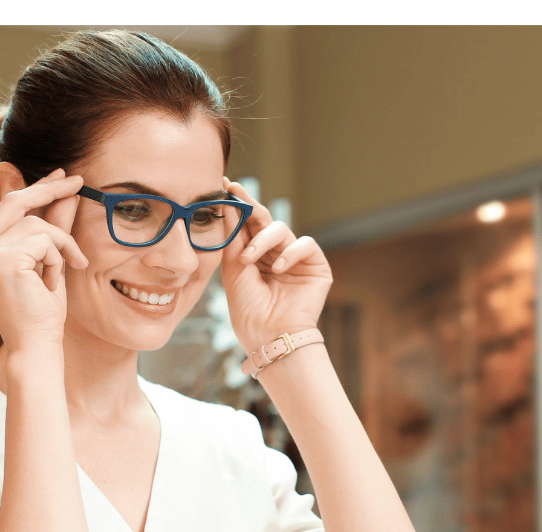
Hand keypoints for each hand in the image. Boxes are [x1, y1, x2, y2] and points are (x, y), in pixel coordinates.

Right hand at [0, 167, 89, 352]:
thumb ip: (54, 229)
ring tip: (58, 276)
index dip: (36, 189)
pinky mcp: (1, 259)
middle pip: (16, 201)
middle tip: (78, 181)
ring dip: (60, 248)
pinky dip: (58, 259)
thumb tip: (66, 194)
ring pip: (37, 224)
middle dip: (49, 189)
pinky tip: (50, 285)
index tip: (61, 176)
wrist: (36, 347)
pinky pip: (44, 240)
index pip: (8, 207)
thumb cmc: (41, 313)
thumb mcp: (49, 264)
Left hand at [219, 178, 331, 352]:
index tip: (225, 185)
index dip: (239, 205)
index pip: (248, 225)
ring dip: (262, 240)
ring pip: (281, 229)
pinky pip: (305, 244)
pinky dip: (290, 252)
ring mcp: (296, 260)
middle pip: (265, 220)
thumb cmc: (249, 310)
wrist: (269, 337)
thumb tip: (230, 204)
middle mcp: (276, 254)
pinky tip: (276, 268)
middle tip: (236, 193)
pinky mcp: (316, 267)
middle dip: (250, 206)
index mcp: (255, 256)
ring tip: (249, 259)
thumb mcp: (234, 270)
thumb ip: (234, 238)